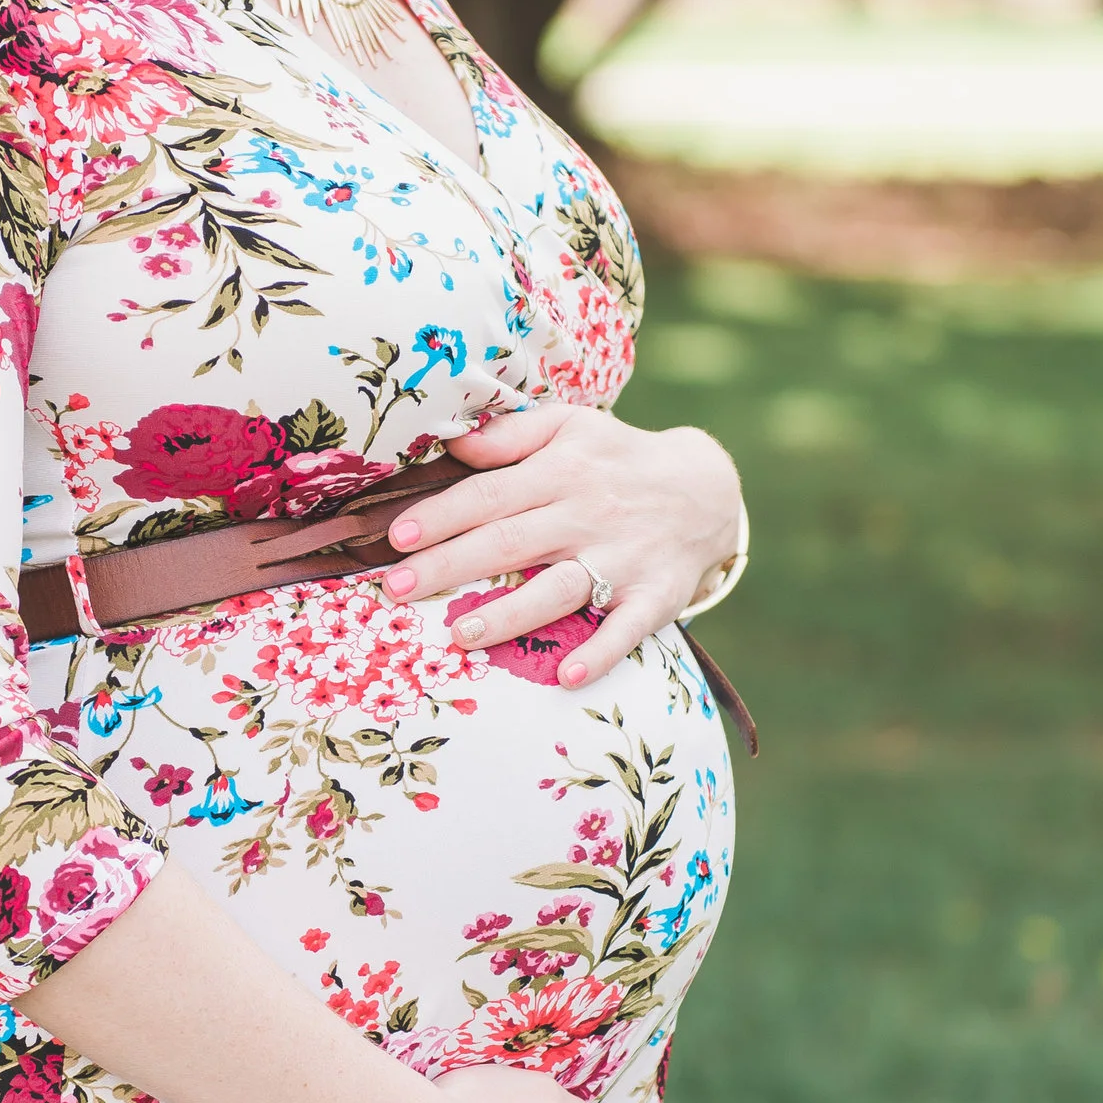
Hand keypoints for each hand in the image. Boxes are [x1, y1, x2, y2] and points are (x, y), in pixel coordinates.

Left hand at [386, 406, 742, 687]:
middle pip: (510, 542)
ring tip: (459, 636)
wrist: (706, 488)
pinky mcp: (654, 596)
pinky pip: (626, 629)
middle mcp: (587, 515)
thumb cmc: (615, 457)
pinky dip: (601, 653)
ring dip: (510, 615)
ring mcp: (621, 559)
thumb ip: (510, 434)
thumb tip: (451, 444)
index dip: (442, 515)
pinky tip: (568, 676)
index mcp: (561, 471)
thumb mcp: (570, 426)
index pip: (490, 494)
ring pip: (559, 590)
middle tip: (396, 590)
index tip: (397, 538)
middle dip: (450, 566)